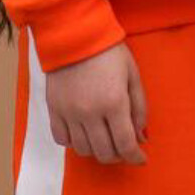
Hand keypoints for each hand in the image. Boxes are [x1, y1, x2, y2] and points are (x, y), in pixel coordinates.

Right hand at [45, 40, 148, 164]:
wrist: (75, 36)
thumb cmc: (110, 53)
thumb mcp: (133, 77)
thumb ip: (139, 109)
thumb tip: (141, 137)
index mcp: (114, 103)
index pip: (125, 144)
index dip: (135, 157)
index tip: (141, 159)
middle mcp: (89, 113)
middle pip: (104, 152)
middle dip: (118, 156)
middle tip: (124, 149)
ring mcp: (69, 113)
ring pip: (82, 149)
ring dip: (97, 150)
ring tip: (105, 140)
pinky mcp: (53, 109)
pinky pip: (61, 139)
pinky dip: (74, 142)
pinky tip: (84, 133)